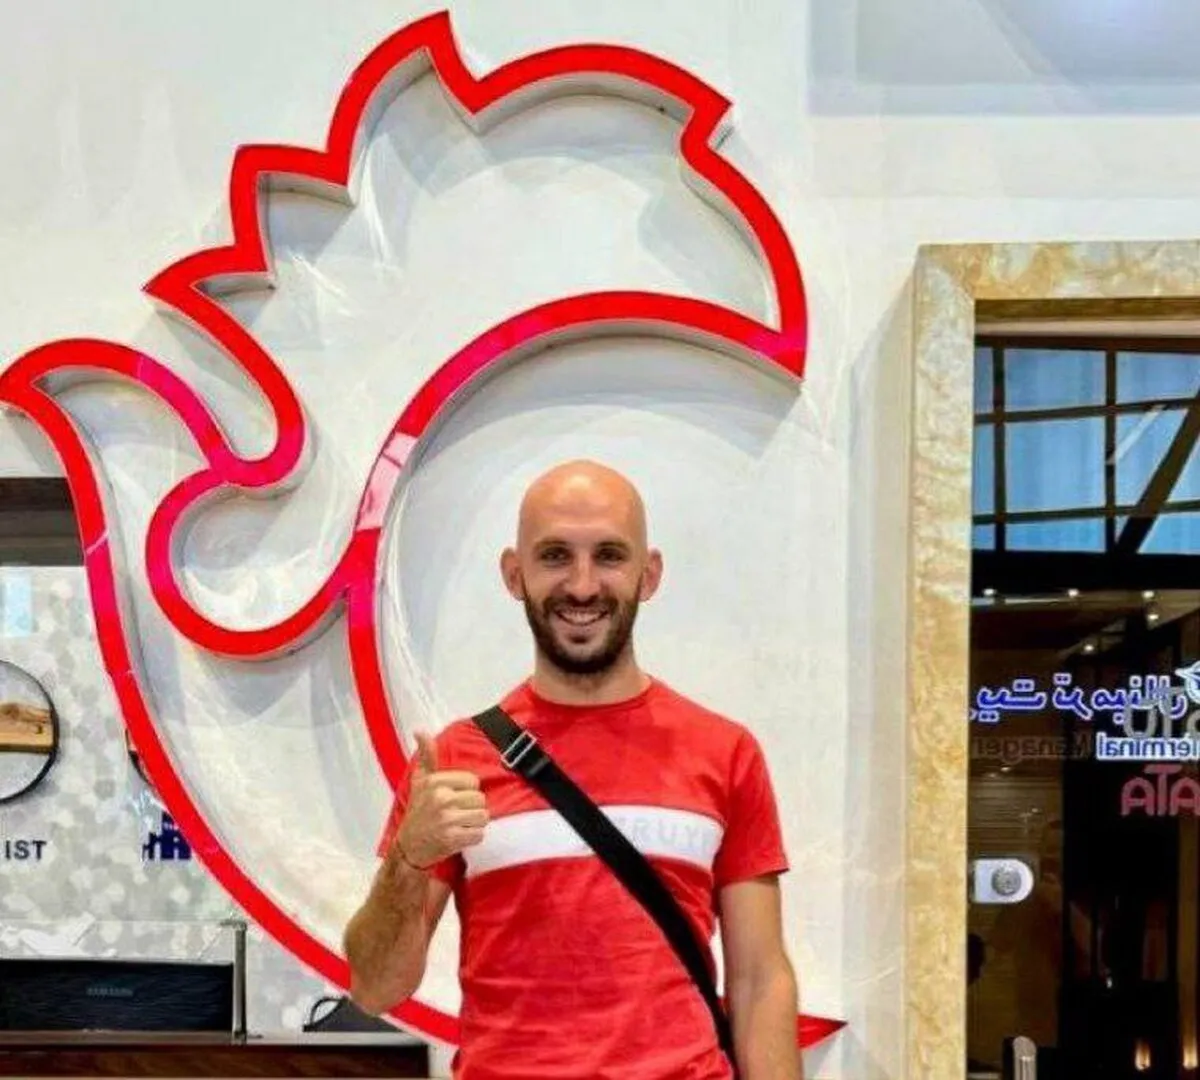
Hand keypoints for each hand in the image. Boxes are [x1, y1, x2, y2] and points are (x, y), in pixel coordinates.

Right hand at [393, 732, 486, 869]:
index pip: (473, 781)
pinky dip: (472, 838)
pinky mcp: (452, 839)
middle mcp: (441, 798)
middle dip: (472, 808)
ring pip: (483, 817)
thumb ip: (426, 756)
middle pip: (480, 799)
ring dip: (474, 824)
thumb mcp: (419, 781)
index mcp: (435, 782)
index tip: (453, 798)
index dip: (467, 791)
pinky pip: (479, 834)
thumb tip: (420, 732)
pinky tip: (458, 837)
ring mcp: (446, 819)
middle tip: (456, 814)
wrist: (408, 847)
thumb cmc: (417, 812)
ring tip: (458, 825)